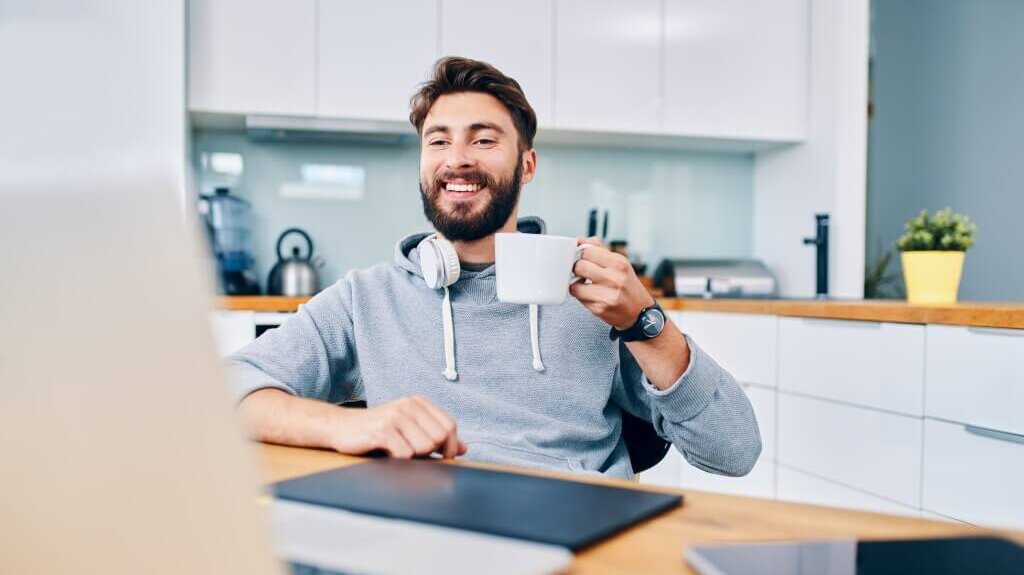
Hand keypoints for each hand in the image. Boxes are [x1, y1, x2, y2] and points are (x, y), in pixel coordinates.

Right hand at [330, 396, 466, 458]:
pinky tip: (387, 453)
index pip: (450, 426)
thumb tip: (464, 448)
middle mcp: (409, 406)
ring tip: (398, 451)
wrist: (341, 427)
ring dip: (413, 457)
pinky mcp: (382, 430)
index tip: (443, 457)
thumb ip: (436, 436)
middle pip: (440, 437)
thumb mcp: (409, 428)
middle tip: (414, 454)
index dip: (451, 446)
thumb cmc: (378, 430)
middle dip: (431, 453)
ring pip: (424, 447)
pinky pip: (405, 454)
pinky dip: (399, 460)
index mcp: (418, 403)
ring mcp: (395, 417)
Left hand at [570, 237, 654, 329]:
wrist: (639, 312)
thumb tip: (579, 241)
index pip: (587, 251)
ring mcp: (607, 295)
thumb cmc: (626, 285)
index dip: (580, 254)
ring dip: (576, 284)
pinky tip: (590, 295)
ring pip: (575, 284)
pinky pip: (578, 298)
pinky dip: (581, 296)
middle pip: (579, 266)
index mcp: (619, 263)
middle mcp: (614, 279)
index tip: (582, 258)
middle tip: (582, 272)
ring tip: (585, 284)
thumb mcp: (619, 263)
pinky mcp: (599, 309)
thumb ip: (598, 249)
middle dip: (577, 269)